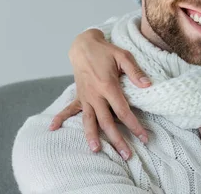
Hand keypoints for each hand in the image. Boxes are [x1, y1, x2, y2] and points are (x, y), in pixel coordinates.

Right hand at [49, 28, 151, 159]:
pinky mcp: (79, 95)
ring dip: (92, 136)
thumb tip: (148, 85)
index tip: (144, 138)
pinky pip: (69, 109)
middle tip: (127, 155)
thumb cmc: (106, 51)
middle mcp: (95, 95)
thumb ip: (135, 71)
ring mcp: (85, 97)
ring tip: (96, 151)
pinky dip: (61, 118)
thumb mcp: (123, 56)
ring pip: (89, 121)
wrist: (84, 45)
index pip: (123, 112)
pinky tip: (52, 128)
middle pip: (107, 122)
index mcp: (108, 86)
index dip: (134, 126)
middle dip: (117, 140)